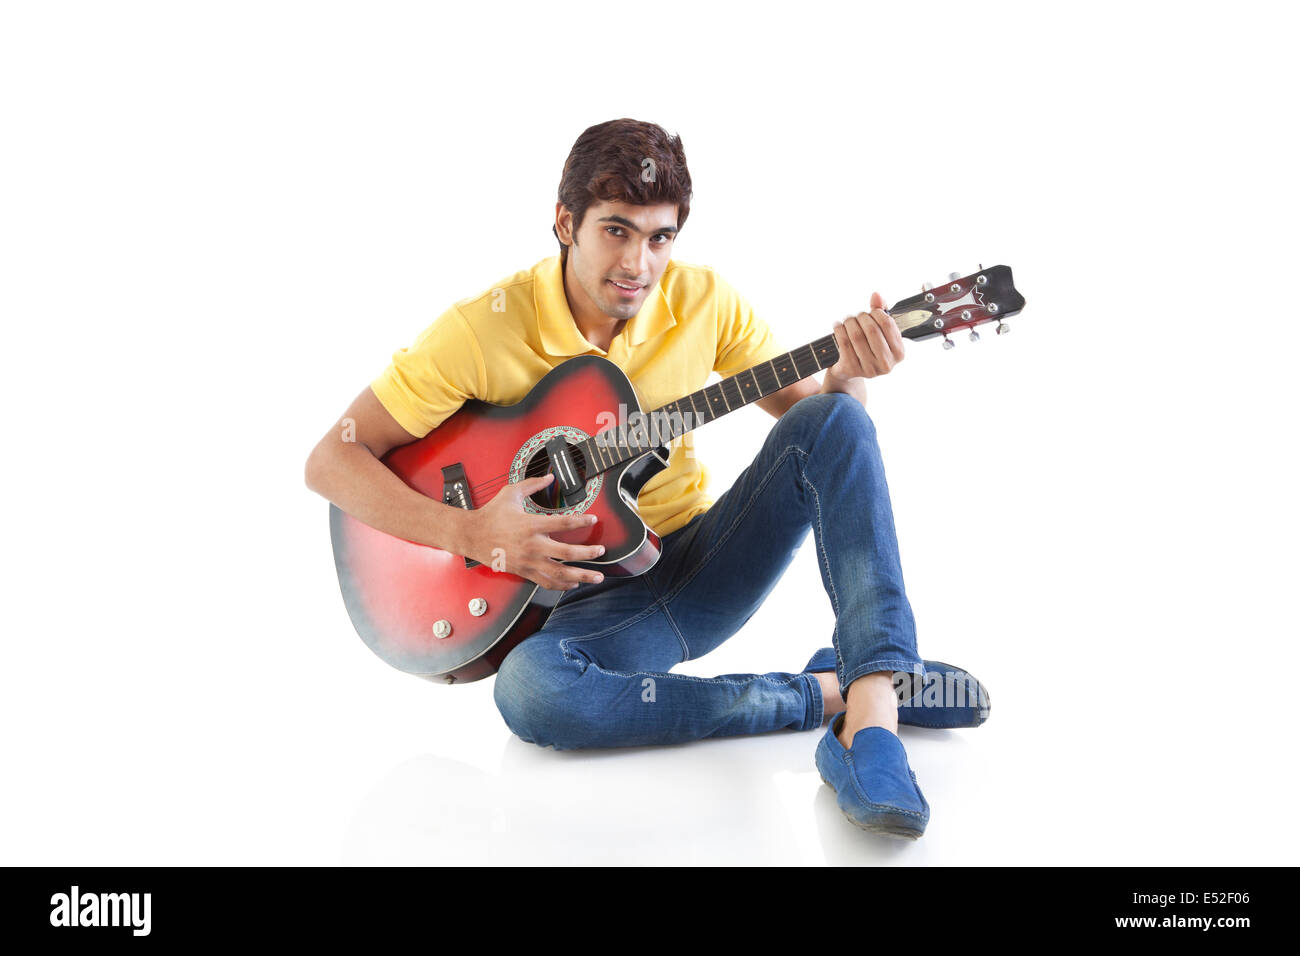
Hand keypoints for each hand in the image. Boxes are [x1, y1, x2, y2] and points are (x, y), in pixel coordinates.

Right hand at [459, 473, 606, 590]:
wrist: (471, 535)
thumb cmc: (491, 514)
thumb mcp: (511, 493)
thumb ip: (533, 484)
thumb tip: (550, 476)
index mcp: (530, 524)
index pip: (563, 523)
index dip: (582, 521)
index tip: (593, 519)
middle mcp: (532, 545)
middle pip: (567, 552)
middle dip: (588, 553)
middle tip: (601, 551)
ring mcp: (528, 561)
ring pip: (559, 573)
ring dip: (581, 575)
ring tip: (597, 576)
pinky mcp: (523, 571)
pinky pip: (546, 582)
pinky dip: (562, 585)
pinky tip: (574, 583)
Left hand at [826, 291, 905, 382]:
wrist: (850, 369)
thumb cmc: (868, 346)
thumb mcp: (879, 330)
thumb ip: (880, 311)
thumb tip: (876, 295)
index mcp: (898, 353)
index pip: (888, 324)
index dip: (877, 313)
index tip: (870, 312)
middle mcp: (886, 364)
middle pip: (872, 330)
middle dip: (861, 317)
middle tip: (856, 316)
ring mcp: (869, 369)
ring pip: (857, 336)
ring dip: (849, 323)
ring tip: (847, 320)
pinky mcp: (852, 369)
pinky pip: (844, 343)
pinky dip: (839, 330)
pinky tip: (838, 326)